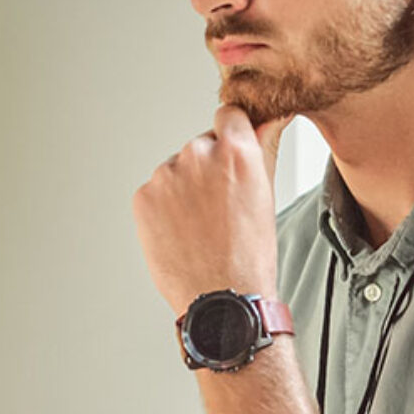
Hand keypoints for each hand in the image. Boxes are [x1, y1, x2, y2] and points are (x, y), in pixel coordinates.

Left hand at [133, 108, 292, 315]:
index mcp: (236, 151)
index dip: (231, 135)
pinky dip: (164, 209)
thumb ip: (263, 148)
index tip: (231, 153)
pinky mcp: (143, 197)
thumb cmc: (249, 255)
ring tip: (201, 227)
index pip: (228, 115)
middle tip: (219, 209)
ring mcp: (166, 175)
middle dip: (208, 169)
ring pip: (177, 171)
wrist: (221, 299)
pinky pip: (155, 193)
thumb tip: (270, 117)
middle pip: (200, 146)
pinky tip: (182, 233)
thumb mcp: (266, 195)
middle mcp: (198, 155)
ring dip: (185, 190)